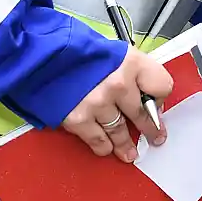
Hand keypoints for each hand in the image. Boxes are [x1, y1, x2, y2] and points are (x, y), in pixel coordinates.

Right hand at [62, 47, 173, 161]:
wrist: (39, 53)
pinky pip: (99, 141)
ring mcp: (98, 103)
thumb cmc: (74, 48)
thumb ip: (130, 70)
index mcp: (130, 62)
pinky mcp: (79, 119)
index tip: (155, 103)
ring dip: (126, 144)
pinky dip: (103, 146)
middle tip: (155, 136)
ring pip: (121, 132)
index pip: (162, 86)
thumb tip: (143, 92)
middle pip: (143, 113)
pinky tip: (106, 148)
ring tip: (130, 152)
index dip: (159, 96)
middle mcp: (118, 84)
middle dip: (150, 128)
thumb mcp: (112, 50)